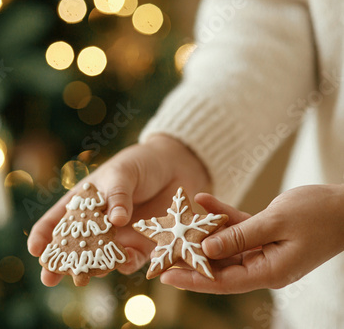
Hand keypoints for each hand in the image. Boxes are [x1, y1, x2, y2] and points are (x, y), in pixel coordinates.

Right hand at [27, 134, 209, 285]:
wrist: (176, 166)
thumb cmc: (141, 164)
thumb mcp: (123, 173)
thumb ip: (118, 195)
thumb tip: (116, 220)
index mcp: (84, 203)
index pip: (57, 222)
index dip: (43, 236)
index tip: (35, 250)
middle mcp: (97, 225)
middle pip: (74, 248)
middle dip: (61, 264)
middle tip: (49, 278)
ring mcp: (118, 238)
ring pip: (99, 260)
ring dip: (90, 269)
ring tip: (81, 277)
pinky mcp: (143, 246)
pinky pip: (131, 260)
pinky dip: (125, 264)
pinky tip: (121, 264)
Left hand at [160, 184, 343, 293]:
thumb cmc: (319, 214)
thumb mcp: (275, 223)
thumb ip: (238, 236)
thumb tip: (206, 250)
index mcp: (268, 271)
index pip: (222, 282)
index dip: (192, 279)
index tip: (165, 275)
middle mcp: (263, 265)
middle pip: (218, 265)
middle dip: (190, 256)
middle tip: (161, 249)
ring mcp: (263, 250)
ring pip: (224, 245)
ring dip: (202, 232)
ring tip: (175, 223)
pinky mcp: (264, 233)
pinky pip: (236, 226)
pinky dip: (220, 215)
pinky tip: (202, 199)